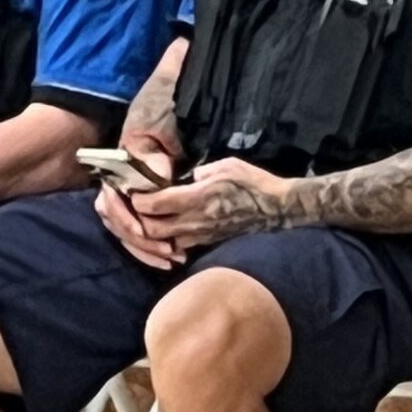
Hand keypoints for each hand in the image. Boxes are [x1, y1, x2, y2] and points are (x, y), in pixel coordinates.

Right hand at [94, 142, 178, 269]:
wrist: (149, 149)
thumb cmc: (151, 151)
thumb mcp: (154, 154)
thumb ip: (155, 167)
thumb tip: (160, 184)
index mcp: (110, 184)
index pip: (111, 206)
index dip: (126, 220)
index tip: (142, 231)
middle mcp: (108, 202)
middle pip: (120, 229)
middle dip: (144, 244)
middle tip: (168, 251)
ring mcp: (116, 217)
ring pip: (127, 241)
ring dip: (149, 253)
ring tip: (172, 260)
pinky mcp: (127, 228)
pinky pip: (133, 246)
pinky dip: (149, 257)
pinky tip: (166, 264)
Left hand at [133, 157, 296, 253]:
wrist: (277, 210)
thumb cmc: (253, 183)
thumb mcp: (227, 165)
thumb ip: (201, 171)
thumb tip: (185, 177)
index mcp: (198, 197)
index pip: (156, 204)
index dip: (139, 199)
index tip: (134, 190)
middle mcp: (196, 220)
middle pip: (153, 230)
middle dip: (140, 220)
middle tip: (138, 207)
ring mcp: (202, 235)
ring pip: (164, 242)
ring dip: (154, 233)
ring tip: (152, 218)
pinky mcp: (209, 243)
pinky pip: (181, 246)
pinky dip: (170, 240)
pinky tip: (172, 227)